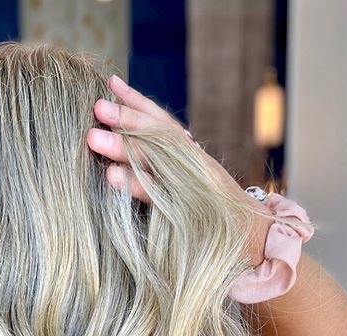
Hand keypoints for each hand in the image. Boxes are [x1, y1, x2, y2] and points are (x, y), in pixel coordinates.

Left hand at [88, 75, 272, 263]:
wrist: (253, 243)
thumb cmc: (214, 219)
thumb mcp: (188, 188)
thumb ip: (164, 172)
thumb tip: (125, 159)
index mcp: (190, 157)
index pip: (162, 122)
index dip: (138, 102)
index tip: (111, 82)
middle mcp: (191, 165)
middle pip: (156, 136)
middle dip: (126, 119)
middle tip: (96, 107)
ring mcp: (191, 185)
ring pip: (154, 161)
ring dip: (122, 147)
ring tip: (93, 138)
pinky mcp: (188, 208)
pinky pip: (156, 194)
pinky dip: (134, 184)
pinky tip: (110, 176)